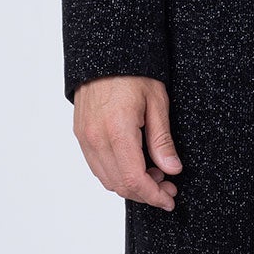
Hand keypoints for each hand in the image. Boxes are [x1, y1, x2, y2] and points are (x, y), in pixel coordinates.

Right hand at [73, 75, 182, 208]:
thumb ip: (162, 140)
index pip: (134, 180)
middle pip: (119, 185)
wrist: (105, 54)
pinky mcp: (81, 135)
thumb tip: (172, 169)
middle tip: (168, 186)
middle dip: (145, 192)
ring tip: (154, 172)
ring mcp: (85, 138)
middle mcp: (96, 139)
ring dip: (131, 184)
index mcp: (117, 131)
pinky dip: (117, 173)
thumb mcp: (157, 103)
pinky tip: (135, 164)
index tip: (169, 199)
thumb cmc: (133, 73)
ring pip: (107, 179)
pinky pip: (97, 166)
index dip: (153, 196)